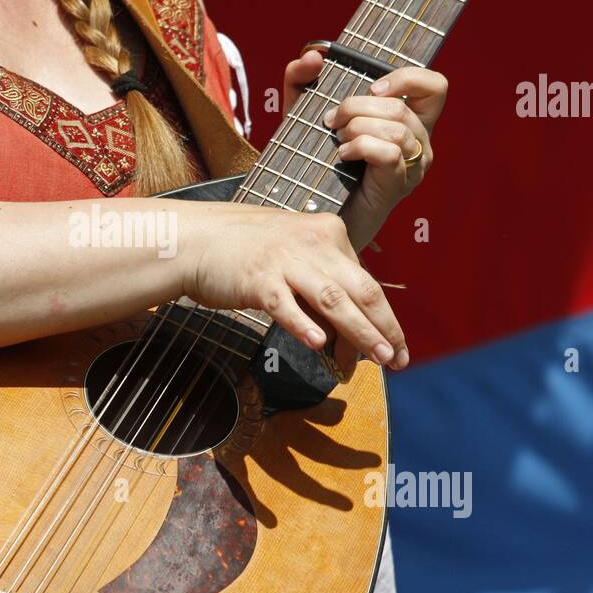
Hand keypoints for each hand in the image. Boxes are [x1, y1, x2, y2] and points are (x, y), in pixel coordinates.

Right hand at [184, 202, 409, 373]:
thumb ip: (321, 289)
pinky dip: (302, 324)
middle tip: (397, 359)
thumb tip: (344, 337)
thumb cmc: (245, 252)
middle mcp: (313, 243)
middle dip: (384, 327)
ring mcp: (286, 260)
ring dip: (359, 331)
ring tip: (378, 357)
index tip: (393, 348)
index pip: (364, 282)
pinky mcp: (258, 278)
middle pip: (361, 289)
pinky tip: (317, 344)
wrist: (195, 239)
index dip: (382, 319)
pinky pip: (285, 304)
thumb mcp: (294, 258)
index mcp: (329, 233)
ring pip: (332, 299)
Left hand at [283, 53, 447, 250]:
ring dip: (357, 127)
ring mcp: (412, 168)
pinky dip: (361, 147)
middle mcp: (419, 143)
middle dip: (357, 105)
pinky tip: (341, 155)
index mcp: (408, 121)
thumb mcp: (302, 113)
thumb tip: (314, 55)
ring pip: (397, 128)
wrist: (310, 214)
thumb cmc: (314, 162)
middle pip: (401, 106)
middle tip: (331, 121)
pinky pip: (389, 153)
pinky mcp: (397, 187)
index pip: (435, 87)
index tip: (371, 87)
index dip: (407, 77)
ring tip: (336, 141)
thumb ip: (302, 79)